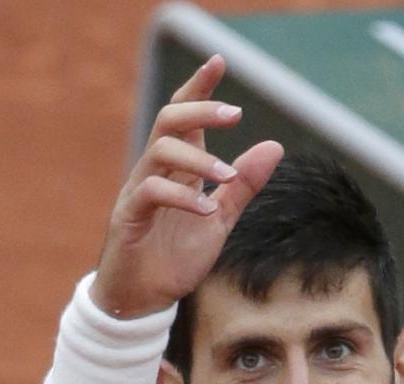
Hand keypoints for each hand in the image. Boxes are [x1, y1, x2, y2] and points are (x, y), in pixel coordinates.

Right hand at [91, 55, 284, 318]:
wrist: (142, 301)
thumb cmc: (173, 260)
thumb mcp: (219, 221)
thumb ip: (242, 187)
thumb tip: (275, 146)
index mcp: (176, 169)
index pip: (184, 118)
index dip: (199, 88)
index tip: (219, 61)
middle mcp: (154, 172)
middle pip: (170, 120)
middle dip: (201, 109)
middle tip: (235, 113)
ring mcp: (138, 193)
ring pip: (160, 150)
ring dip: (200, 159)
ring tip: (228, 177)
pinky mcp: (128, 217)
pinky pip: (151, 191)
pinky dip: (184, 197)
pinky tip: (207, 210)